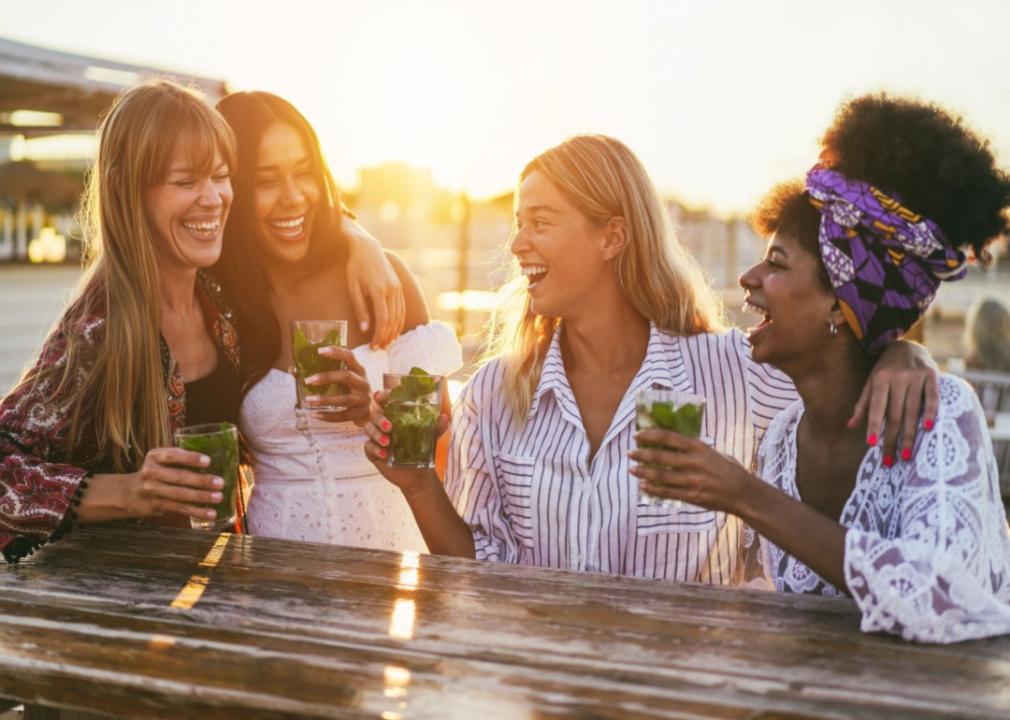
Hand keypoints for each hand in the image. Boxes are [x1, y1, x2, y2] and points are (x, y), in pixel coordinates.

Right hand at [123, 448, 223, 521]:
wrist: (129, 493)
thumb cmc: (156, 472)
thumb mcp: (161, 460)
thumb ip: (180, 458)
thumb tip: (217, 460)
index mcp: (155, 456)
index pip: (173, 455)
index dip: (191, 458)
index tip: (208, 461)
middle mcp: (151, 472)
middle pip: (179, 477)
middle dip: (201, 481)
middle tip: (220, 483)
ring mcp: (152, 490)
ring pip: (180, 494)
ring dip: (201, 497)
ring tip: (218, 497)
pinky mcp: (157, 505)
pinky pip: (180, 508)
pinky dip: (197, 512)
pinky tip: (211, 514)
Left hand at [304, 346, 371, 424]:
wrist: (372, 411)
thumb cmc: (354, 390)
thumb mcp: (349, 378)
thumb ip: (331, 372)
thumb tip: (296, 369)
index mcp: (360, 370)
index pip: (350, 357)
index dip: (336, 352)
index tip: (319, 351)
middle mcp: (364, 383)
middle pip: (346, 377)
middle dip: (326, 377)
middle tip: (308, 380)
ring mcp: (363, 399)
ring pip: (344, 399)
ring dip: (325, 400)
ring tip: (309, 400)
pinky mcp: (360, 414)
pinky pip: (342, 416)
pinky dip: (328, 416)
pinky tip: (315, 415)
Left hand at [344, 218, 404, 348]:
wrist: (368, 248)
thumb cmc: (356, 267)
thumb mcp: (353, 287)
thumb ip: (360, 309)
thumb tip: (365, 329)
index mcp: (379, 290)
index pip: (383, 320)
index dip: (379, 336)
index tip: (373, 346)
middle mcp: (392, 290)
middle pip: (393, 320)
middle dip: (387, 337)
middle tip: (380, 349)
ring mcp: (398, 288)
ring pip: (400, 316)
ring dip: (394, 331)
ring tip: (387, 343)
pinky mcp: (399, 287)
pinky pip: (401, 308)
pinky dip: (398, 321)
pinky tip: (393, 330)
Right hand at [362, 390, 448, 495]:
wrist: (419, 474)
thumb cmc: (423, 451)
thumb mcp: (431, 437)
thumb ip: (437, 427)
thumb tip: (445, 417)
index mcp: (396, 417)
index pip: (385, 402)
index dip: (381, 396)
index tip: (381, 396)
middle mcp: (385, 425)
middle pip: (375, 414)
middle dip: (379, 418)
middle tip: (390, 427)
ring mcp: (377, 438)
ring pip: (368, 428)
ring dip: (376, 433)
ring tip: (387, 442)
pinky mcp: (374, 452)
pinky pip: (368, 447)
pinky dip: (375, 449)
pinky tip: (384, 454)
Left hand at [628, 430, 756, 513]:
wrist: (743, 493)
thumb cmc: (728, 469)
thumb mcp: (713, 452)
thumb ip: (694, 448)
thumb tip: (670, 442)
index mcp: (700, 448)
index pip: (669, 438)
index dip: (651, 435)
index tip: (638, 435)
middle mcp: (694, 462)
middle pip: (661, 456)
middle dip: (642, 454)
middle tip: (630, 453)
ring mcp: (693, 480)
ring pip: (661, 475)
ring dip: (644, 472)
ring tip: (632, 469)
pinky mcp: (692, 496)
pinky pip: (668, 492)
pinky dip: (653, 489)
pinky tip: (643, 486)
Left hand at [848, 339, 938, 462]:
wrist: (907, 345)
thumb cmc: (885, 369)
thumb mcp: (871, 383)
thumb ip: (862, 405)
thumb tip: (849, 426)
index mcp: (880, 380)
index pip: (876, 409)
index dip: (874, 427)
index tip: (872, 445)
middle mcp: (897, 378)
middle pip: (895, 415)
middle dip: (892, 440)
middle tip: (890, 461)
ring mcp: (916, 376)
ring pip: (912, 411)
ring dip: (910, 435)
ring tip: (906, 454)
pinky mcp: (932, 375)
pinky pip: (932, 398)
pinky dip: (930, 413)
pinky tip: (927, 429)